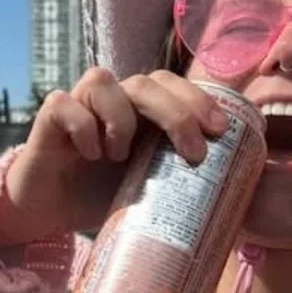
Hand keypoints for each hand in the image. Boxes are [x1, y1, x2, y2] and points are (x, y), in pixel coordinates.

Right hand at [0, 67, 228, 247]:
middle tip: (193, 152)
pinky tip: (89, 155)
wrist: (48, 212)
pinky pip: (64, 104)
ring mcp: (79, 104)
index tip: (221, 131)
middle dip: (177, 112)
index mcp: (142, 111)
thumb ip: (185, 179)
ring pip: (102, 80)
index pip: (173, 85)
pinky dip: (82, 128)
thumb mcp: (153, 190)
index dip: (199, 99)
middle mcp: (113, 99)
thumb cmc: (103, 197)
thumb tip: (243, 196)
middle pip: (147, 80)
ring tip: (121, 157)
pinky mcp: (48, 118)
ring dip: (121, 118)